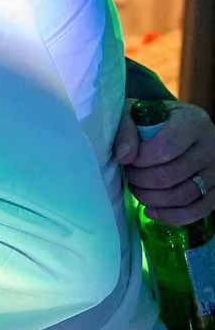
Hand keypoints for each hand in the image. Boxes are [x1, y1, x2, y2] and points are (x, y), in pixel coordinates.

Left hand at [115, 100, 214, 225]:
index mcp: (193, 123)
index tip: (129, 159)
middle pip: (169, 176)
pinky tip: (150, 210)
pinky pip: (195, 212)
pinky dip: (169, 216)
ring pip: (181, 196)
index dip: (140, 160)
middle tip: (130, 175)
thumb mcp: (137, 114)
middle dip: (140, 180)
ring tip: (137, 189)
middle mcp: (211, 147)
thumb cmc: (156, 121)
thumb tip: (123, 157)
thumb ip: (126, 130)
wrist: (183, 128)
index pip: (164, 148)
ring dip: (151, 198)